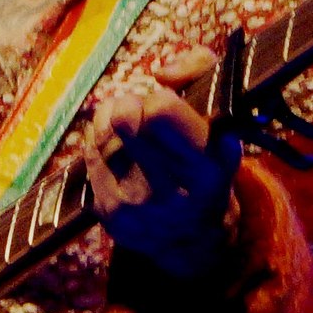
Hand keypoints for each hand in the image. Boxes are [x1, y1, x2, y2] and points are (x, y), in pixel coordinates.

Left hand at [85, 48, 243, 279]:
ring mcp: (135, 203)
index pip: (160, 110)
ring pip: (103, 130)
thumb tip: (162, 73)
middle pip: (126, 116)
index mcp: (206, 166)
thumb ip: (201, 73)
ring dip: (114, 120)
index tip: (167, 109)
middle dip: (133, 106)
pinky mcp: (107, 211)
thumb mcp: (222, 121)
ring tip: (131, 130)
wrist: (190, 239)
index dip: (160, 100)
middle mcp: (171, 188)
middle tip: (144, 116)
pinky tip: (118, 149)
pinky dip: (101, 142)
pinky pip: (90, 151)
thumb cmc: (205, 166)